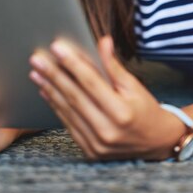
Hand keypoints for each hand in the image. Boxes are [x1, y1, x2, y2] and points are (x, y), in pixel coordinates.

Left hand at [29, 36, 184, 160]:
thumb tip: (102, 41)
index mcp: (122, 112)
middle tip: (37, 58)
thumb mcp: (134, 85)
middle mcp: (107, 131)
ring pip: (67, 111)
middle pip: (74, 97)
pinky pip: (68, 125)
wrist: (155, 143)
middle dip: (53, 75)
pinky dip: (55, 106)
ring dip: (49, 89)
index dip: (73, 63)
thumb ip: (114, 65)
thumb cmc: (145, 109)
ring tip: (36, 73)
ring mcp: (96, 144)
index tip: (57, 47)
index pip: (91, 82)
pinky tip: (46, 91)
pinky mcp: (89, 151)